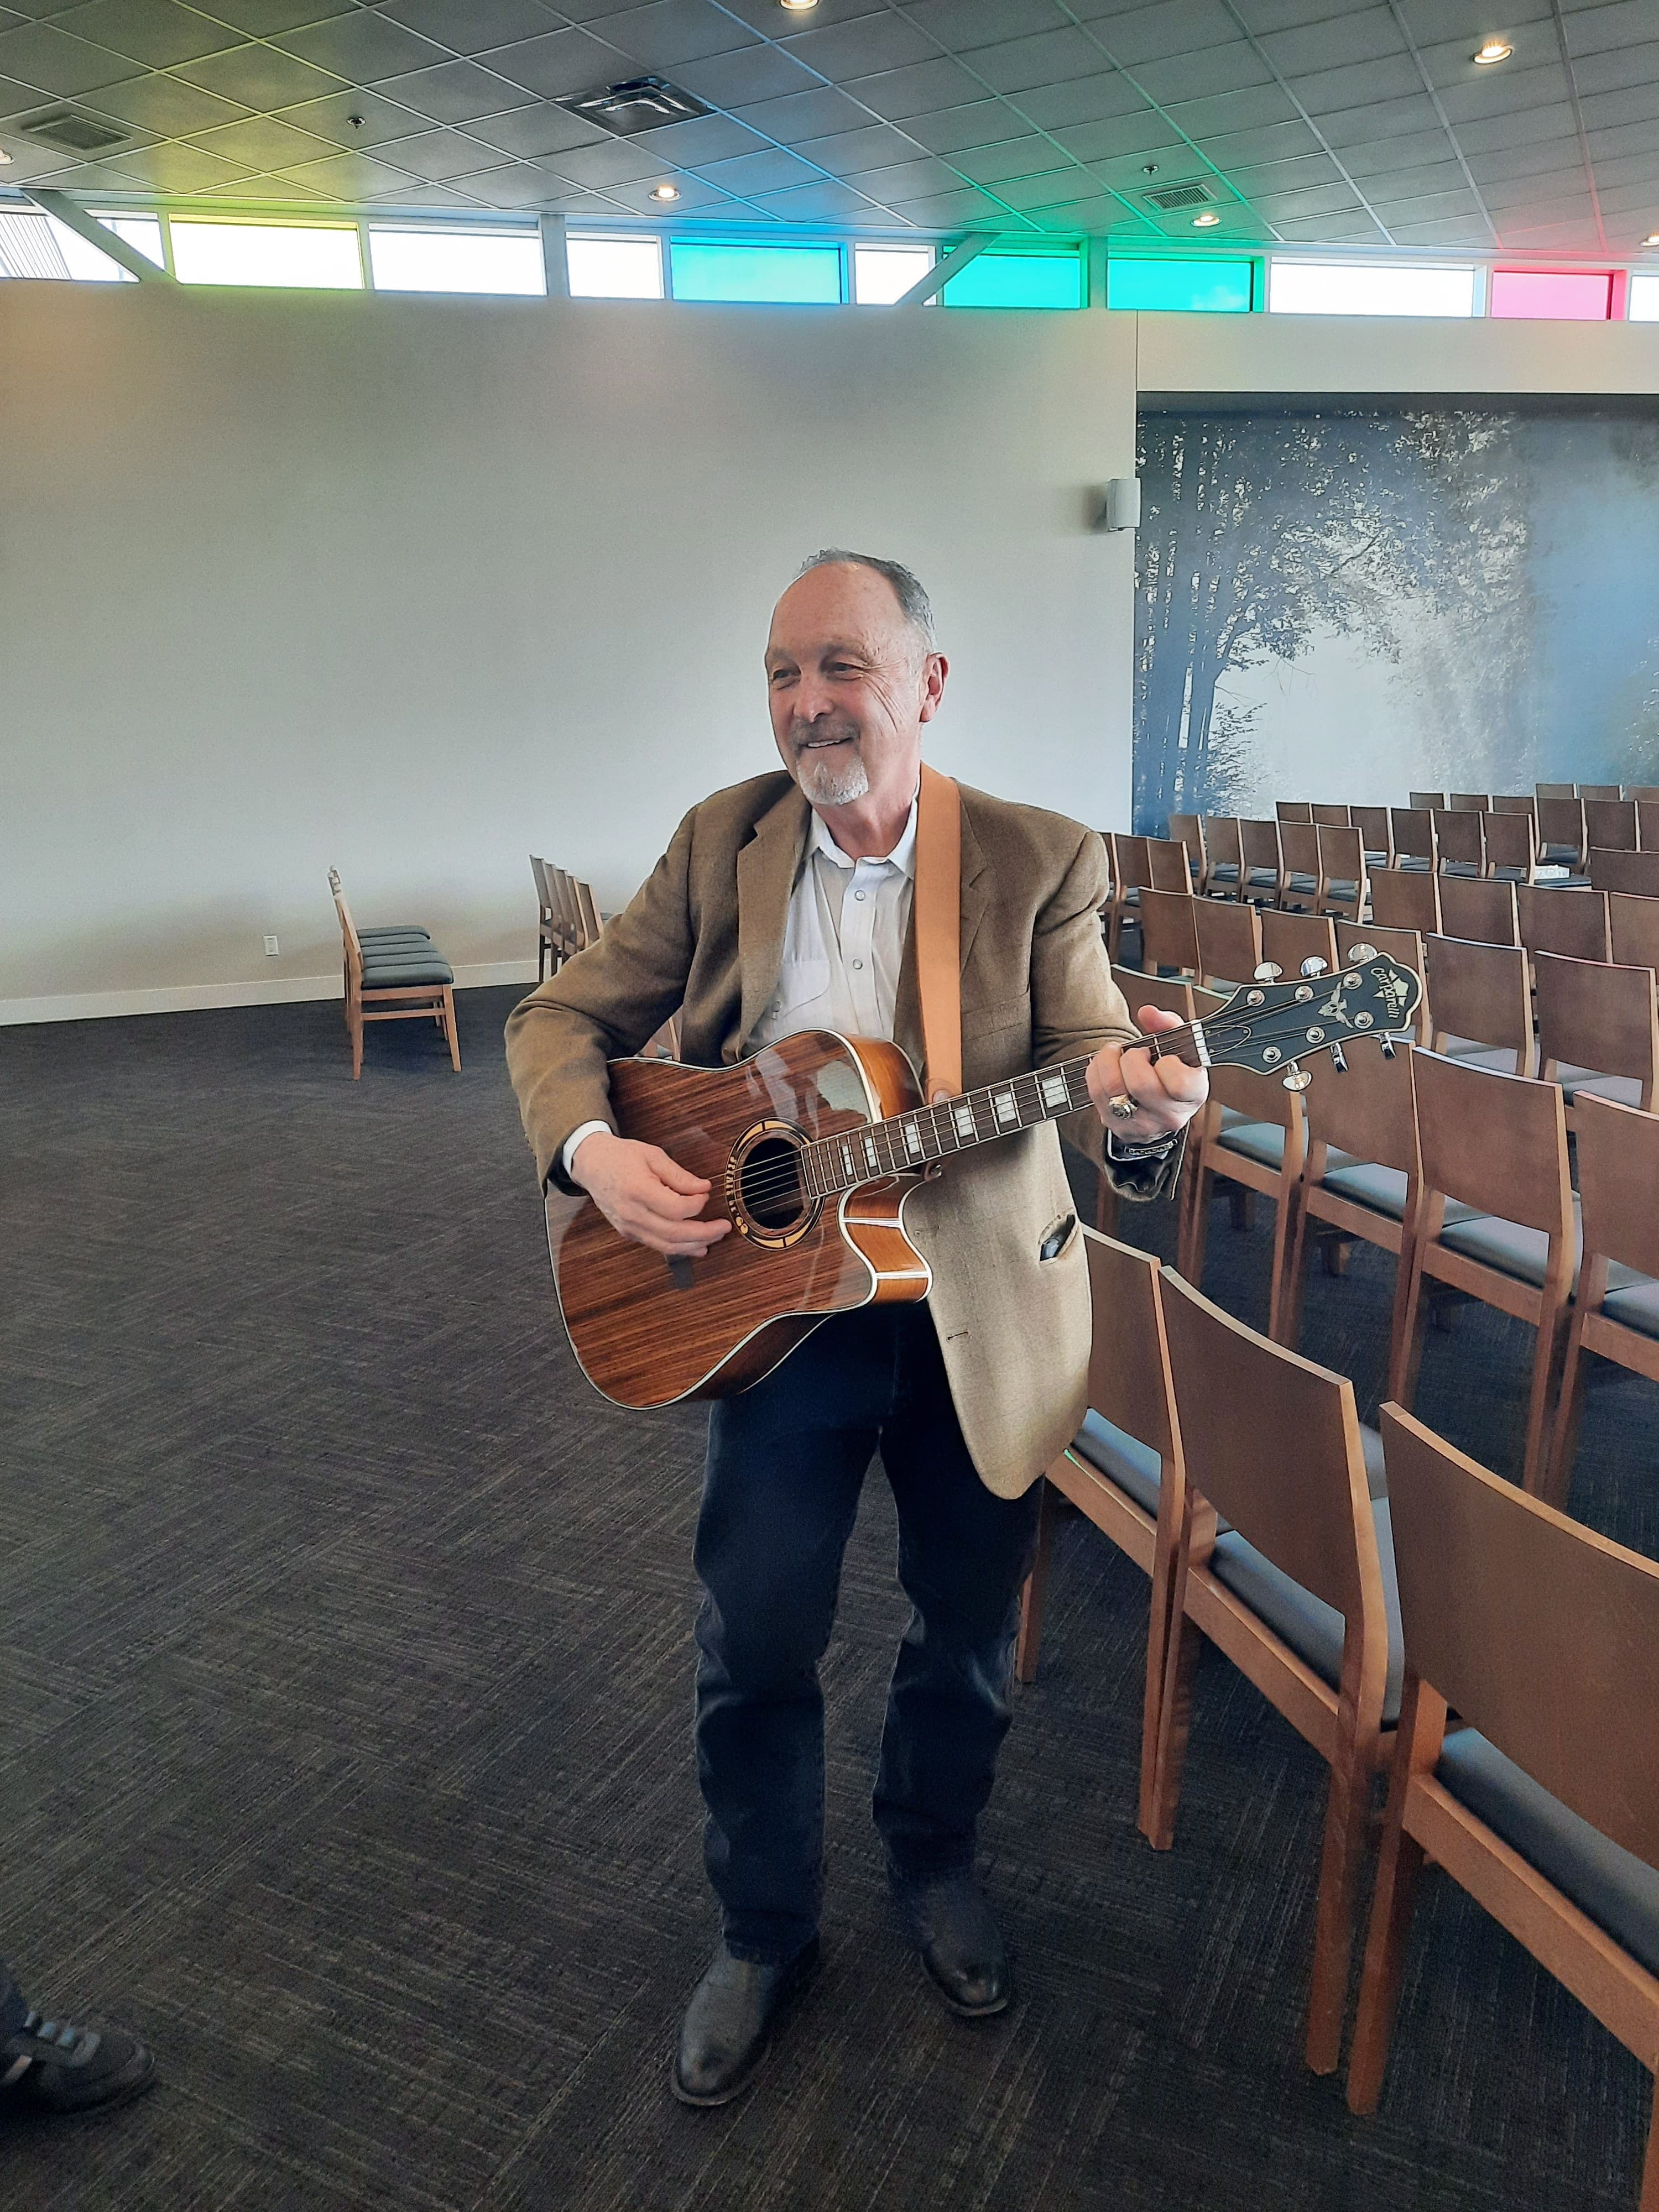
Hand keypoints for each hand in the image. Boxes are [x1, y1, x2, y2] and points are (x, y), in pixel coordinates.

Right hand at [570, 1130, 732, 1258]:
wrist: (592, 1164)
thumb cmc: (621, 1156)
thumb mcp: (653, 1155)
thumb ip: (679, 1175)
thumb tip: (704, 1188)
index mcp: (638, 1190)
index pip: (676, 1209)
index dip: (697, 1204)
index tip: (705, 1194)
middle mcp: (632, 1213)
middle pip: (674, 1234)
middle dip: (705, 1233)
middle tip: (724, 1227)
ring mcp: (628, 1226)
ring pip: (667, 1246)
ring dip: (694, 1245)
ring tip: (714, 1239)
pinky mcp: (628, 1233)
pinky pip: (657, 1245)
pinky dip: (679, 1248)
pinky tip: (695, 1246)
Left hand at [1086, 1005, 1207, 1146]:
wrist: (1161, 1102)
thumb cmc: (1172, 1071)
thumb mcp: (1179, 1045)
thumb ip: (1167, 1024)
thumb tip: (1147, 1013)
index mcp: (1193, 1095)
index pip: (1179, 1083)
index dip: (1167, 1065)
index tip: (1165, 1058)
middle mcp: (1169, 1115)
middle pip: (1141, 1085)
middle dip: (1132, 1058)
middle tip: (1136, 1053)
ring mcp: (1142, 1125)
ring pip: (1113, 1089)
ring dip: (1109, 1062)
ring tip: (1118, 1055)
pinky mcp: (1117, 1126)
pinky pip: (1097, 1094)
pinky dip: (1097, 1072)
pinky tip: (1108, 1067)